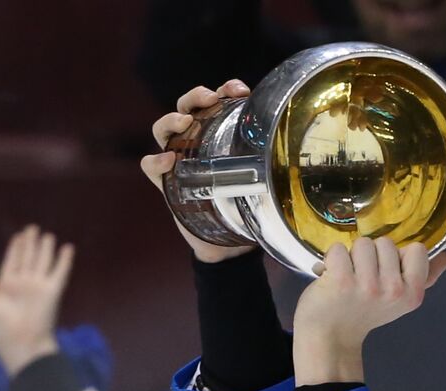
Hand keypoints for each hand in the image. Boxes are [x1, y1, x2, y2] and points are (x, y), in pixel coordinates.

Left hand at [0, 225, 74, 375]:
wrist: (21, 346)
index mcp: (6, 287)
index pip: (11, 262)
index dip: (14, 249)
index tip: (18, 237)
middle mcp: (23, 284)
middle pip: (27, 258)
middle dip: (30, 243)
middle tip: (32, 228)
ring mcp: (39, 286)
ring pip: (43, 261)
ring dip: (45, 248)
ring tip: (48, 235)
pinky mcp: (53, 291)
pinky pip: (60, 271)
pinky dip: (64, 260)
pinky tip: (68, 247)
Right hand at [140, 79, 257, 264]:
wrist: (226, 245)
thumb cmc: (243, 207)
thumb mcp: (261, 182)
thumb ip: (271, 169)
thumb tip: (295, 163)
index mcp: (219, 134)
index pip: (217, 102)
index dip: (226, 90)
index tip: (240, 91)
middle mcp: (195, 142)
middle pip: (186, 106)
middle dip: (195, 97)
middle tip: (209, 100)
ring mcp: (177, 161)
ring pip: (163, 129)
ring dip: (171, 119)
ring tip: (184, 122)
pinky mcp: (165, 183)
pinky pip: (150, 166)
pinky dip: (155, 160)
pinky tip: (167, 161)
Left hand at [292, 238, 445, 384]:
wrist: (331, 337)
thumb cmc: (363, 313)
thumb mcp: (400, 299)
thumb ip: (425, 277)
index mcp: (412, 293)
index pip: (417, 249)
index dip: (398, 257)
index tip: (385, 274)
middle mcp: (393, 290)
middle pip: (386, 243)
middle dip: (371, 257)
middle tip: (362, 280)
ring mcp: (367, 286)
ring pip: (362, 244)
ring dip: (350, 257)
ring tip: (347, 279)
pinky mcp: (341, 281)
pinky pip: (338, 250)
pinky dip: (330, 261)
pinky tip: (331, 278)